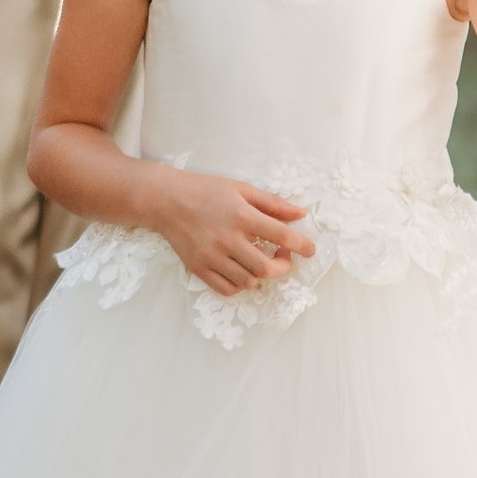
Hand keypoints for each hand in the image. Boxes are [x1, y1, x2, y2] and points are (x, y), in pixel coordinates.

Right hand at [153, 168, 312, 295]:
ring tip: (261, 261)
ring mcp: (211, 257)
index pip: (281, 236)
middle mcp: (227, 239)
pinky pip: (226, 289)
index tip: (310, 250)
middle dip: (283, 266)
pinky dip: (240, 285)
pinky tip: (242, 271)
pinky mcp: (198, 268)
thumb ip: (272, 203)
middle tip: (282, 256)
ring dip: (262, 275)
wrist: (166, 200)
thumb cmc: (206, 190)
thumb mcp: (242, 188)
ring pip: (248, 281)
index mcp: (241, 216)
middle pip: (266, 268)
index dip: (302, 245)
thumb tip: (300, 214)